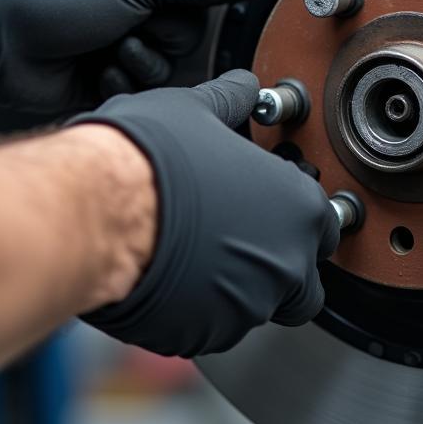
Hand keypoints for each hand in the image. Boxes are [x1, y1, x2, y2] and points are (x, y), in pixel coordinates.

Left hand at [0, 0, 289, 112]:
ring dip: (143, 60)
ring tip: (105, 46)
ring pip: (175, 58)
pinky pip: (148, 83)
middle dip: (163, 32)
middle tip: (127, 22)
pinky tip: (93, 67)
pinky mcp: (113, 66)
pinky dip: (124, 80)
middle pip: (194, 23)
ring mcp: (124, 26)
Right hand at [71, 69, 340, 356]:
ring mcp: (246, 307)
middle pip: (303, 285)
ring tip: (193, 256)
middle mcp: (286, 266)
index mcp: (299, 210)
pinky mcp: (201, 335)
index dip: (297, 220)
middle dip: (279, 270)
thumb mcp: (197, 110)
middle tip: (238, 243)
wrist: (96, 212)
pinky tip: (168, 278)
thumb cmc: (149, 160)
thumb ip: (231, 102)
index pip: (325, 227)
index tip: (273, 213)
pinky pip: (209, 327)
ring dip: (234, 288)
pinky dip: (196, 309)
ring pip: (255, 308)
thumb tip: (242, 87)